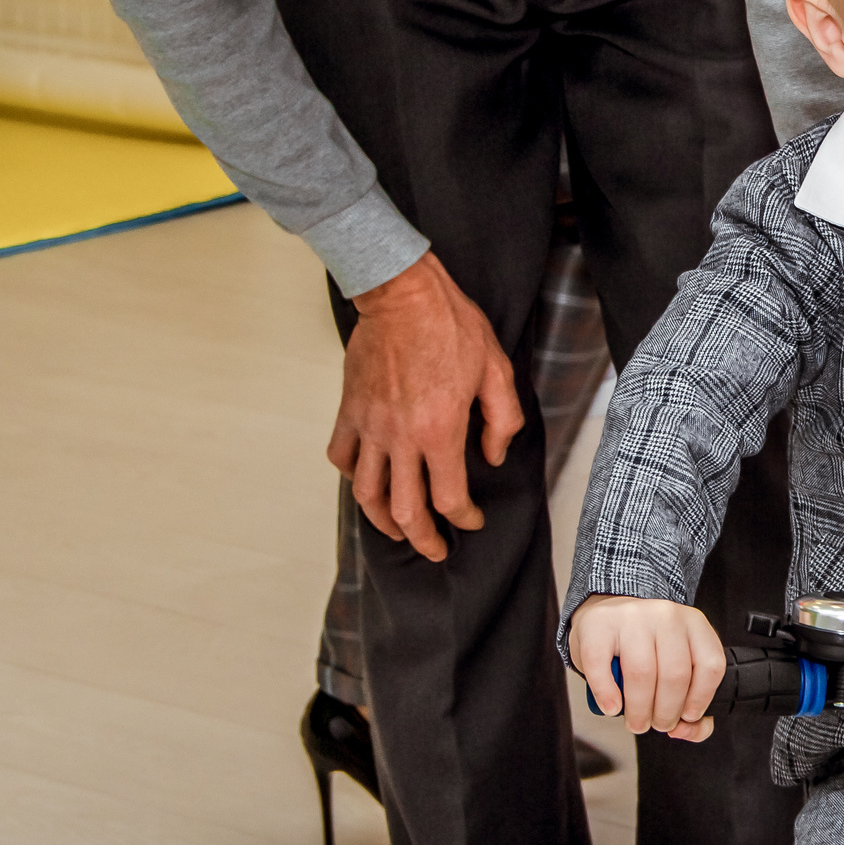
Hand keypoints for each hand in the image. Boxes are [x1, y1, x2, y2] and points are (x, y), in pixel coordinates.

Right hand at [329, 252, 518, 562]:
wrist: (402, 295)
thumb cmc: (452, 326)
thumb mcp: (497, 370)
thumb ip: (502, 421)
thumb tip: (493, 457)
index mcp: (440, 431)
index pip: (449, 497)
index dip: (464, 517)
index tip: (473, 520)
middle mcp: (400, 438)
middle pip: (404, 511)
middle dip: (422, 539)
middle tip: (435, 550)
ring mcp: (370, 426)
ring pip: (366, 493)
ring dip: (382, 521)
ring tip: (398, 531)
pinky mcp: (350, 411)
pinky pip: (341, 456)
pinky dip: (351, 476)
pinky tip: (366, 480)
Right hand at [568, 595, 725, 740]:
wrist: (608, 616)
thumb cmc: (645, 646)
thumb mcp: (676, 663)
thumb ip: (691, 702)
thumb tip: (685, 729)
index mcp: (694, 624)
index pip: (710, 664)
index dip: (701, 698)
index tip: (688, 716)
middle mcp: (666, 616)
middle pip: (675, 674)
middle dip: (667, 713)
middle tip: (657, 724)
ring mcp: (632, 617)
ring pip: (642, 673)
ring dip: (639, 710)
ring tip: (636, 721)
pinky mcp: (599, 625)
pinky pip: (602, 667)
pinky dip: (607, 695)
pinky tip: (612, 707)